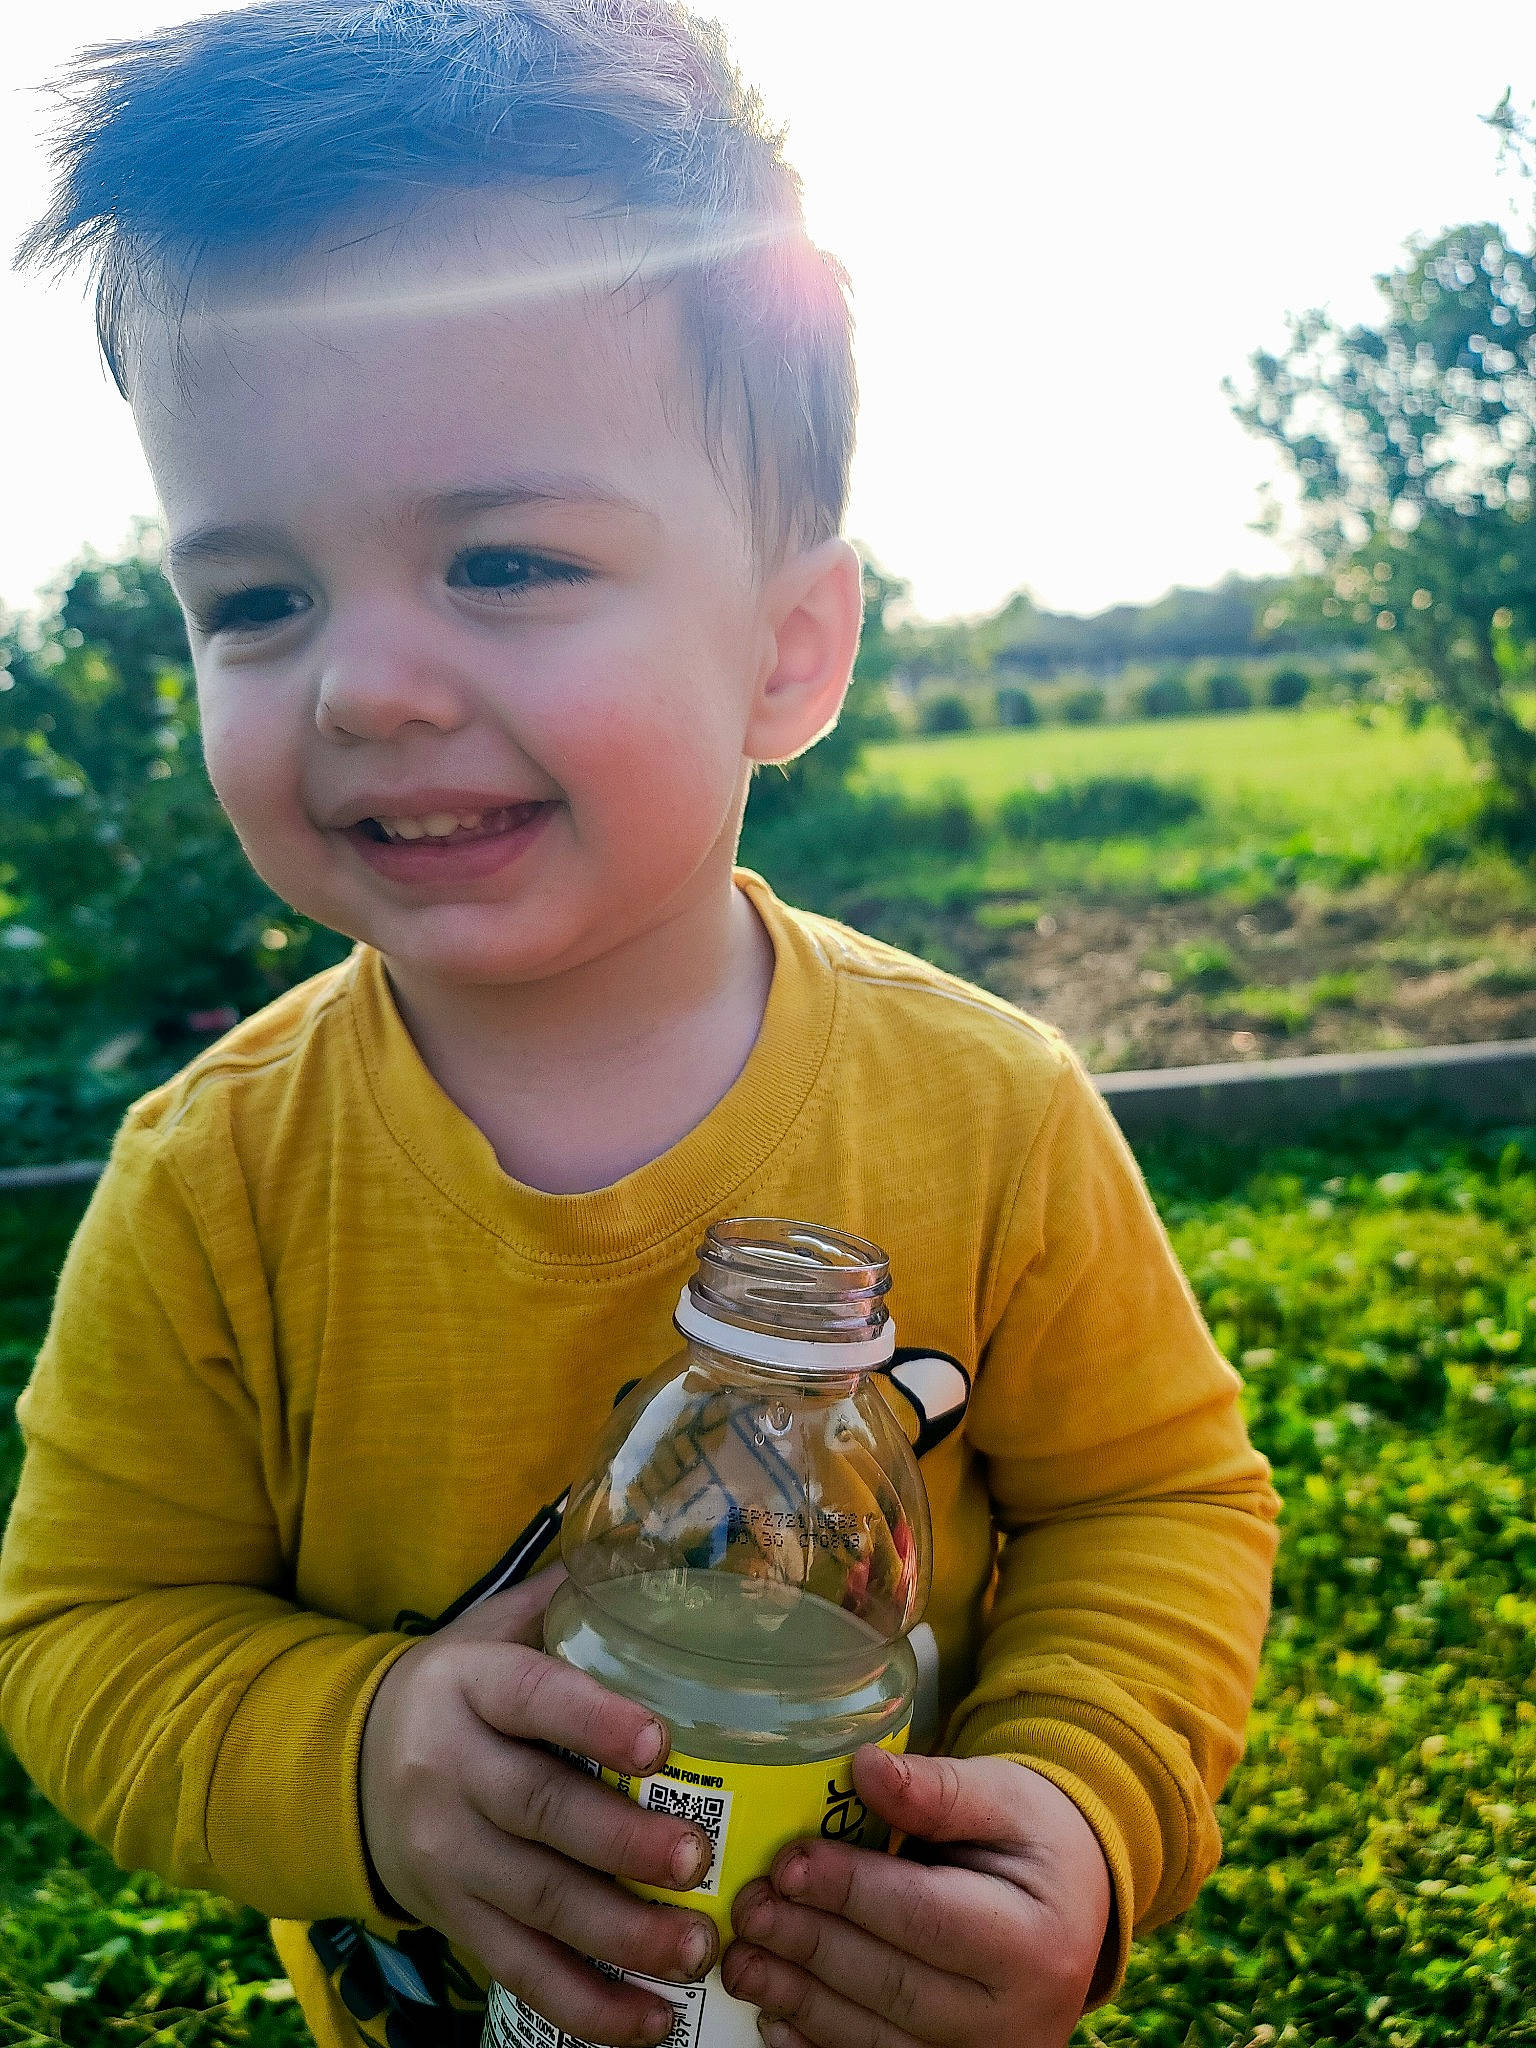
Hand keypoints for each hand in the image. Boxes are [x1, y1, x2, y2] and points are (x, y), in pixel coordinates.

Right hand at [359, 1568, 718, 2047]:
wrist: (347, 1762)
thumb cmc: (463, 1685)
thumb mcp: (497, 1628)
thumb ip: (574, 1601)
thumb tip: (680, 1560)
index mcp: (470, 1685)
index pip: (532, 1697)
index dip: (593, 1720)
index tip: (660, 1742)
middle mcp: (449, 1771)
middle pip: (536, 1811)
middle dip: (619, 1843)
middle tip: (697, 1861)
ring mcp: (446, 1856)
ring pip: (531, 1902)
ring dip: (618, 1935)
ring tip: (695, 1950)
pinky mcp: (452, 1920)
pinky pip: (518, 1971)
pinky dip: (585, 2004)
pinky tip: (652, 2023)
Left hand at [720, 1748, 1111, 2047]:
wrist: (1075, 1906)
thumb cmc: (1032, 1840)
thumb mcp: (1002, 1797)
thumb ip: (936, 1789)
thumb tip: (865, 1769)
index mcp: (1031, 1938)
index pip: (926, 1919)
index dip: (850, 1892)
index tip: (790, 1862)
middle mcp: (1014, 2016)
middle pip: (894, 1987)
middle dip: (811, 1947)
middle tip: (750, 1909)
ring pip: (878, 2040)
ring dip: (800, 2001)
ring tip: (743, 1959)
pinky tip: (774, 2017)